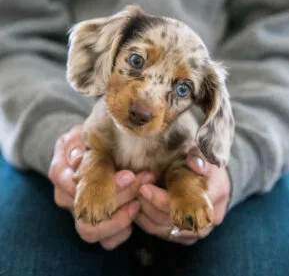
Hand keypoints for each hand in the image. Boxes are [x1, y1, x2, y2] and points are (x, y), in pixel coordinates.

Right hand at [48, 124, 153, 249]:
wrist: (83, 153)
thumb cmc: (83, 142)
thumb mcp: (79, 135)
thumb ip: (77, 143)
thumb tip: (78, 157)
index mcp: (60, 173)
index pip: (78, 185)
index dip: (105, 184)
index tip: (129, 175)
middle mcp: (65, 198)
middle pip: (85, 211)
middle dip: (117, 200)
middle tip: (141, 183)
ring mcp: (78, 214)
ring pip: (91, 231)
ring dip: (119, 219)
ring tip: (138, 202)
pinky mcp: (93, 226)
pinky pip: (105, 241)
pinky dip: (121, 232)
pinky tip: (134, 214)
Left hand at [134, 148, 230, 244]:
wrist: (214, 181)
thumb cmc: (205, 164)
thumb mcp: (204, 154)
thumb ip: (198, 157)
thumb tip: (195, 163)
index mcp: (215, 194)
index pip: (185, 204)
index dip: (161, 199)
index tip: (143, 187)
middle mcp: (208, 218)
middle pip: (173, 220)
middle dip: (149, 205)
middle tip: (134, 191)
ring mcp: (198, 230)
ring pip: (165, 230)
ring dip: (145, 215)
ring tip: (133, 198)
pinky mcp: (187, 236)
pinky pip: (163, 234)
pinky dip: (147, 223)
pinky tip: (137, 209)